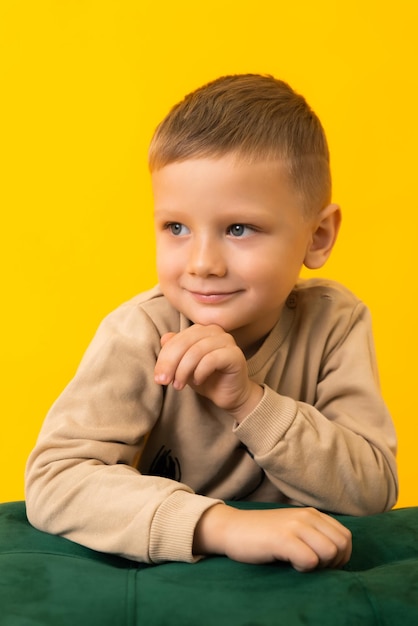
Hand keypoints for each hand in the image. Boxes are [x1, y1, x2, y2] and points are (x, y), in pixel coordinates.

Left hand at [154, 325, 262, 421]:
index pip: (176, 339)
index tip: (158, 378)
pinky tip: (197, 381)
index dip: (163, 358)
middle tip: (163, 381)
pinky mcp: (235, 355)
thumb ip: (174, 352)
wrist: (229, 395)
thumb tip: (164, 339)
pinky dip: (200, 372)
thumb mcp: (183, 367)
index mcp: (201, 330)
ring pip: (197, 351)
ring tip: (179, 385)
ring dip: (183, 370)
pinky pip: (212, 359)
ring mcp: (227, 341)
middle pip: (185, 342)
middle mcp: (215, 331)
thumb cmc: (206, 379)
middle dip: (170, 363)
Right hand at [193, 504, 351, 571]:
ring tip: (300, 564)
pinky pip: (310, 559)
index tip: (321, 564)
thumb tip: (336, 557)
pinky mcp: (282, 538)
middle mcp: (307, 516)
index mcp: (312, 514)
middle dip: (333, 563)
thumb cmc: (263, 535)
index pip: (345, 537)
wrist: (231, 528)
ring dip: (319, 566)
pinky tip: (289, 564)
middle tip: (312, 567)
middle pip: (342, 545)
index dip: (339, 557)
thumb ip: (314, 535)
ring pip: (330, 552)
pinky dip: (304, 568)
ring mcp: (294, 525)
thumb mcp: (294, 528)